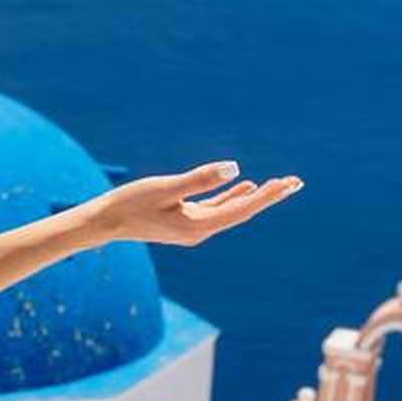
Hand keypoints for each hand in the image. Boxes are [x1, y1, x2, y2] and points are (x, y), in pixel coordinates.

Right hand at [84, 161, 302, 247]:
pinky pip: (216, 208)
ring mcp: (192, 227)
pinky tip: (245, 186)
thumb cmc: (131, 203)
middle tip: (296, 182)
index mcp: (198, 226)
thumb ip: (200, 179)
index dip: (267, 196)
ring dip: (255, 197)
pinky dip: (232, 197)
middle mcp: (200, 231)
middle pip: (243, 212)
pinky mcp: (184, 221)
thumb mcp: (166, 188)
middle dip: (269, 197)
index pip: (241, 210)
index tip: (288, 184)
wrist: (104, 222)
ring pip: (232, 210)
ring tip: (280, 184)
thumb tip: (235, 169)